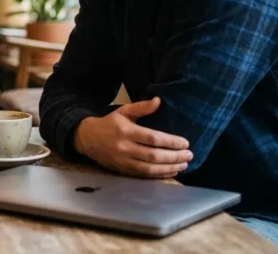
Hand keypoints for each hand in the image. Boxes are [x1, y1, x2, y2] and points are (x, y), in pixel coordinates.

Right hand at [73, 97, 191, 177]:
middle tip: (189, 155)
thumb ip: (141, 107)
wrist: (88, 139)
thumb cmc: (109, 123)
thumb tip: (159, 101)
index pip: (153, 138)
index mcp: (126, 131)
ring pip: (150, 168)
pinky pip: (144, 175)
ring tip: (184, 164)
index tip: (185, 142)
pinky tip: (171, 171)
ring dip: (169, 167)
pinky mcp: (123, 170)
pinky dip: (159, 175)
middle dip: (174, 156)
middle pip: (154, 155)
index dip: (171, 142)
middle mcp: (125, 148)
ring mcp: (124, 161)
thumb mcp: (123, 111)